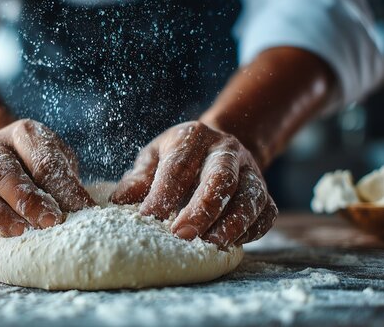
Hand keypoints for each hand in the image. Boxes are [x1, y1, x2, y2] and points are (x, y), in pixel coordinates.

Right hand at [0, 119, 94, 236]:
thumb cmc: (37, 163)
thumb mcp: (59, 159)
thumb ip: (69, 180)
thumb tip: (93, 207)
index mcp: (25, 134)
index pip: (43, 160)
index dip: (63, 188)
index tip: (81, 210)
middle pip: (3, 171)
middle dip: (26, 199)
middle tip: (48, 222)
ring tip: (17, 231)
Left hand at [111, 121, 276, 247]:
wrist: (220, 146)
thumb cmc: (177, 157)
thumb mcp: (153, 157)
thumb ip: (138, 178)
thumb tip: (118, 201)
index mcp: (194, 138)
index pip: (179, 165)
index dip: (163, 192)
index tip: (147, 216)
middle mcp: (227, 151)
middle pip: (220, 178)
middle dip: (202, 208)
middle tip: (182, 234)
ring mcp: (250, 171)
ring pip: (249, 197)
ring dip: (231, 223)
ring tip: (211, 244)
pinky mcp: (265, 193)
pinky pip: (265, 213)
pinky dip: (251, 230)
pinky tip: (230, 243)